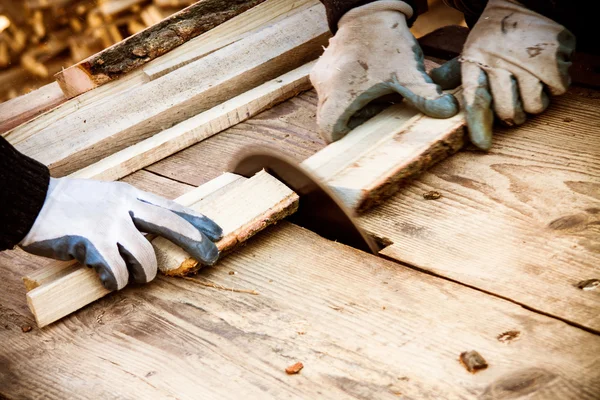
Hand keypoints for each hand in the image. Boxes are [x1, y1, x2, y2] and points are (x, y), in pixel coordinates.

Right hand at [19, 178, 221, 290]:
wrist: (31, 202)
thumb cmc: (70, 202)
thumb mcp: (108, 195)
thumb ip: (132, 208)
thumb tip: (157, 227)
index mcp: (130, 195)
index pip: (172, 207)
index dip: (197, 220)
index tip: (217, 231)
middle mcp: (124, 207)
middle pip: (172, 226)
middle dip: (196, 244)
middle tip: (212, 257)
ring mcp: (109, 224)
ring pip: (145, 257)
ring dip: (145, 274)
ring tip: (136, 278)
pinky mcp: (92, 244)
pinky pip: (116, 273)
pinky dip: (116, 282)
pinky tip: (108, 281)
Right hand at [310, 0, 458, 142]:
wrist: (370, 9)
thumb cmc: (385, 41)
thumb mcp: (408, 71)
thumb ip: (426, 95)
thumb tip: (448, 112)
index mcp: (340, 93)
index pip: (331, 131)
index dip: (347, 138)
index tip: (365, 134)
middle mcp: (324, 87)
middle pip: (334, 120)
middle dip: (357, 122)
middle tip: (379, 114)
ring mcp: (321, 78)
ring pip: (334, 106)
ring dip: (356, 108)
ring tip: (379, 96)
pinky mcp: (324, 70)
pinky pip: (334, 92)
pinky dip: (351, 95)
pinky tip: (372, 83)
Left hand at [454, 0, 574, 149]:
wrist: (525, 5)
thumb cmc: (494, 38)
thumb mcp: (470, 51)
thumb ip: (453, 76)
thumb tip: (433, 102)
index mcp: (476, 60)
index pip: (477, 98)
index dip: (479, 125)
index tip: (483, 145)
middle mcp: (501, 61)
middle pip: (508, 111)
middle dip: (510, 116)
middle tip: (511, 106)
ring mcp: (530, 60)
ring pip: (534, 106)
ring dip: (532, 102)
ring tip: (527, 85)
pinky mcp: (556, 57)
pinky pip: (557, 90)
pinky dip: (552, 87)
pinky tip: (543, 73)